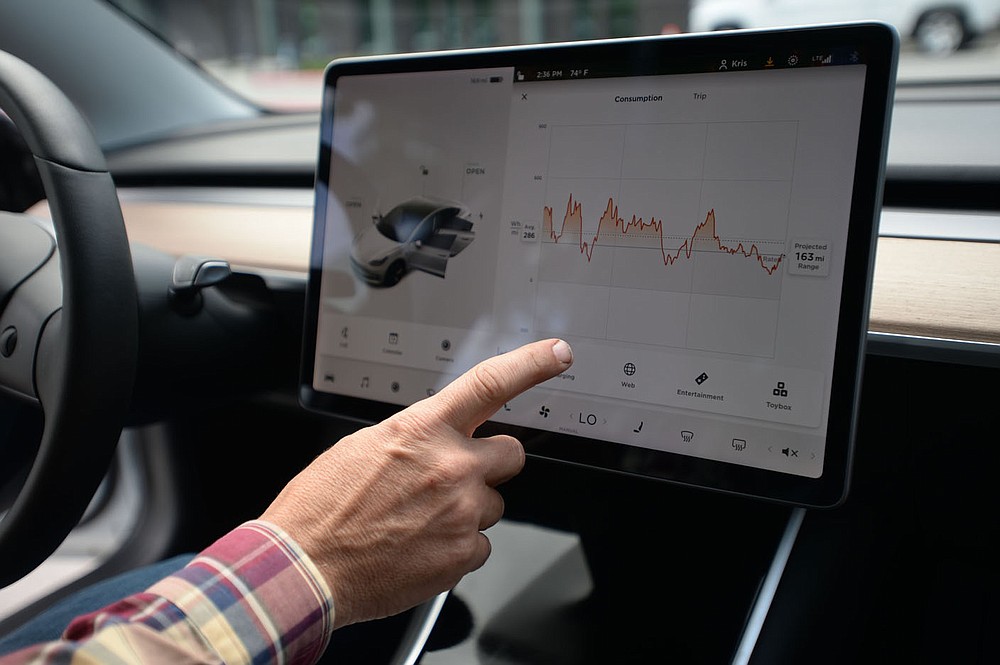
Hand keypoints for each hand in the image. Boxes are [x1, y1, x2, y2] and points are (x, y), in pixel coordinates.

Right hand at [261, 338, 573, 627]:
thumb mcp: (364, 447)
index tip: (557, 355)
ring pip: (493, 504)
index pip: (491, 383)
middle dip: (491, 462)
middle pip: (511, 453)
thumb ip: (415, 439)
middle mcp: (452, 467)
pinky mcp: (461, 554)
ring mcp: (461, 512)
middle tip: (458, 476)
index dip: (532, 364)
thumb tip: (433, 443)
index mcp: (423, 430)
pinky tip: (421, 547)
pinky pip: (480, 545)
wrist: (306, 567)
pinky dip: (457, 547)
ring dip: (467, 510)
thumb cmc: (322, 507)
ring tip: (420, 521)